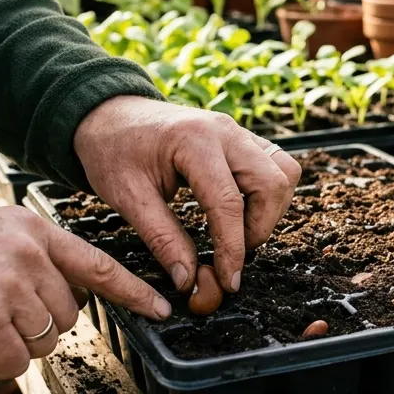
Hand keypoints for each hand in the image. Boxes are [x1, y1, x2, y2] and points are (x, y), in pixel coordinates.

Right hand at [0, 205, 170, 378]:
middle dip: (35, 326)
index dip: (132, 290)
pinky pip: (12, 363)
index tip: (161, 307)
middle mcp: (29, 254)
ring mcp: (11, 287)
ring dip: (9, 345)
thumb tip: (54, 300)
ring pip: (42, 342)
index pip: (96, 263)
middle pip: (67, 314)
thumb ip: (23, 257)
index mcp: (29, 229)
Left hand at [74, 96, 300, 293]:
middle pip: (272, 183)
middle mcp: (224, 131)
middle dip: (259, 228)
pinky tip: (242, 211)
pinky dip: (269, 193)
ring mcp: (237, 132)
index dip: (233, 248)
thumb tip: (188, 280)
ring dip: (270, 209)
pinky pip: (276, 164)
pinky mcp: (241, 138)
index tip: (229, 280)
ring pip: (284, 171)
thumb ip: (162, 239)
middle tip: (234, 255)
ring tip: (240, 232)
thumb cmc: (113, 150)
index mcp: (193, 141)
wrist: (109, 114)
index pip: (229, 202)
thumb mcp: (127, 197)